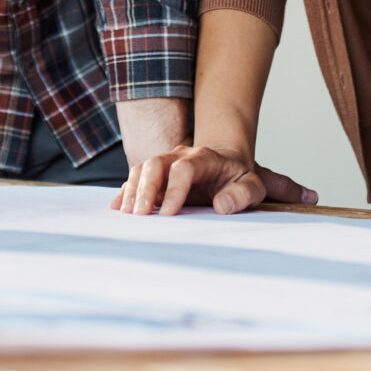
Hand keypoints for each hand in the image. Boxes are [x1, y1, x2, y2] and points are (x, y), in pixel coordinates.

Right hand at [112, 144, 317, 215]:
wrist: (227, 160)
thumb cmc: (239, 177)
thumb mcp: (253, 185)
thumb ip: (243, 195)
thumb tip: (222, 206)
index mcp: (205, 158)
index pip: (185, 167)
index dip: (174, 189)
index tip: (169, 214)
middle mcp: (180, 155)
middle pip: (156, 163)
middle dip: (145, 188)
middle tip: (139, 215)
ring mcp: (166, 162)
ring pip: (142, 168)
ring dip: (132, 191)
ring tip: (127, 214)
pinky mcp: (156, 173)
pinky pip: (136, 177)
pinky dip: (125, 191)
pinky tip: (117, 207)